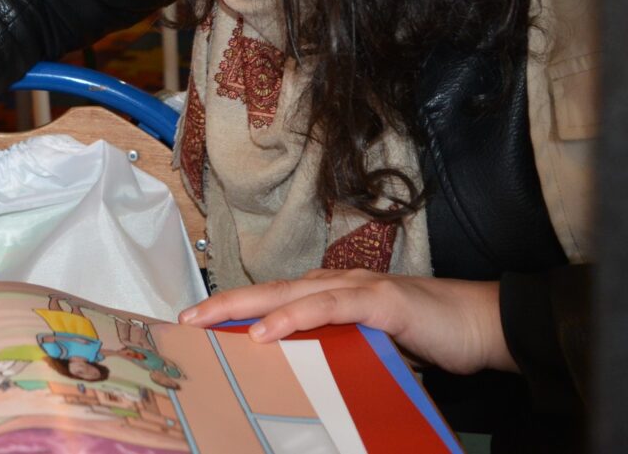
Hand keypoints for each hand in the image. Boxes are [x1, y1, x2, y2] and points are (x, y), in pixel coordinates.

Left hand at [178, 269, 514, 375]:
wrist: (484, 325)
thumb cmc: (429, 339)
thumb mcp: (370, 352)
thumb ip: (337, 356)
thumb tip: (303, 382)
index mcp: (330, 297)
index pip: (272, 301)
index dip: (233, 310)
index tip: (196, 326)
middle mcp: (336, 285)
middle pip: (267, 291)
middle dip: (223, 304)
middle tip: (184, 320)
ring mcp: (356, 288)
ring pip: (288, 293)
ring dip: (245, 307)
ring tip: (209, 321)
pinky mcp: (379, 300)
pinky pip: (327, 306)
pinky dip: (293, 317)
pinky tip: (267, 330)